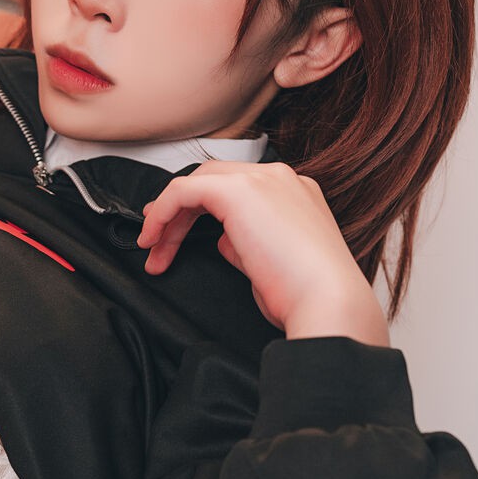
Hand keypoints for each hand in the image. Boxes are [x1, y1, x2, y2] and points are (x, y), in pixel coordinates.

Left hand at [136, 160, 388, 342]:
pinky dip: (163, 211)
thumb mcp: (269, 262)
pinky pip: (185, 190)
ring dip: (169, 215)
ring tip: (151, 248)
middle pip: (214, 180)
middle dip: (180, 211)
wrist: (325, 300)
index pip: (237, 189)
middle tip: (154, 240)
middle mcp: (280, 178)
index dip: (200, 209)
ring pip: (199, 182)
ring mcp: (261, 179)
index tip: (173, 235)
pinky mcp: (239, 190)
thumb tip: (222, 240)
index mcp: (294, 193)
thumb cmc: (304, 294)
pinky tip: (153, 238)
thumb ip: (246, 243)